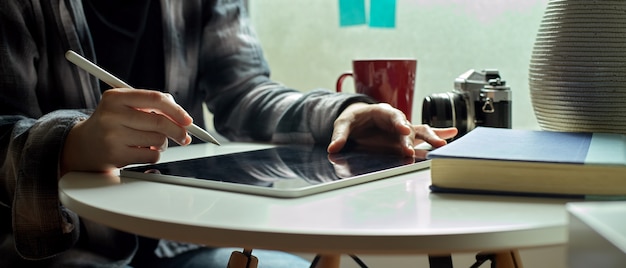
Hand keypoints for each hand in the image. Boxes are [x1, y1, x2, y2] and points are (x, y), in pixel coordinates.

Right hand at [61, 88, 192, 173]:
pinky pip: (152, 156)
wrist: (84, 145)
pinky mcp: (117, 155)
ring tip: (150, 141)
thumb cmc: (113, 122)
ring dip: (162, 143)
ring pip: (158, 140)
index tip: (188, 120)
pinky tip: (142, 150)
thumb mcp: (125, 105)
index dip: (176, 110)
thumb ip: (152, 104)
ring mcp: (113, 136)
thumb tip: (183, 118)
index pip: (155, 99)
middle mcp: (112, 115)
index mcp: (115, 97)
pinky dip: (154, 155)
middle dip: (178, 131)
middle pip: (160, 122)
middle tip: (185, 136)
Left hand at [327, 102, 457, 156]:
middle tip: (427, 145)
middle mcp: (395, 119)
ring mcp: (402, 128)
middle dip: (417, 136)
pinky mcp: (404, 137)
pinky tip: (451, 135)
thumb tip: (333, 147)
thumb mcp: (343, 123)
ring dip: (431, 137)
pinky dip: (437, 134)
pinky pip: (422, 135)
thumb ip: (339, 135)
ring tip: (444, 144)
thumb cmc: (353, 119)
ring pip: (419, 131)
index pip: (392, 115)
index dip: (399, 122)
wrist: (358, 119)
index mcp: (381, 111)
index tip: (404, 130)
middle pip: (408, 125)